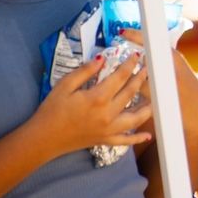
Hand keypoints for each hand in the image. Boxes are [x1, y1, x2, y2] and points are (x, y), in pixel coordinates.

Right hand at [28, 53, 151, 158]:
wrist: (44, 137)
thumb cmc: (52, 110)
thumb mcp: (64, 85)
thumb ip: (85, 71)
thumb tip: (102, 58)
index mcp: (97, 98)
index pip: (119, 77)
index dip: (129, 65)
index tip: (137, 56)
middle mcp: (108, 114)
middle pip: (130, 94)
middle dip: (140, 79)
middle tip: (147, 70)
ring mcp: (109, 129)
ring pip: (135, 118)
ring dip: (146, 107)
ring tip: (153, 99)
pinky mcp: (106, 140)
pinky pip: (126, 141)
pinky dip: (138, 138)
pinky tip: (147, 136)